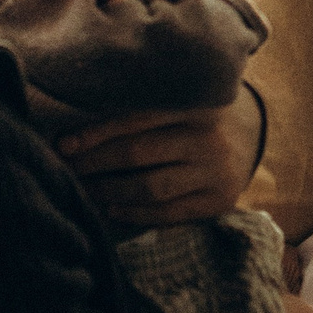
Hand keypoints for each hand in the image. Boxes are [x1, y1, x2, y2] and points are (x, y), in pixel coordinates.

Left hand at [58, 85, 262, 223]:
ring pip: (150, 188)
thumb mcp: (180, 99)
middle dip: (94, 163)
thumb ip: (142, 104)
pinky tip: (111, 209)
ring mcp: (216, 172)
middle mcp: (209, 138)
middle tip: (66, 169)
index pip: (136, 119)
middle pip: (138, 154)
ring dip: (108, 192)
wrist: (248, 137)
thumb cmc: (194, 116)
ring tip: (84, 190)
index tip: (64, 144)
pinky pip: (168, 213)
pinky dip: (135, 214)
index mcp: (196, 103)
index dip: (96, 133)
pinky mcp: (219, 200)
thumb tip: (79, 128)